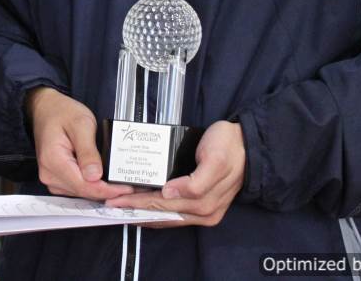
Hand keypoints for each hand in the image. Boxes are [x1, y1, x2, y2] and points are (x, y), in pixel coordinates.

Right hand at [26, 87, 134, 200]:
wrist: (46, 109)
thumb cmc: (62, 112)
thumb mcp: (81, 124)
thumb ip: (88, 151)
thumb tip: (95, 176)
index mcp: (53, 160)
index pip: (84, 186)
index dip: (107, 190)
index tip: (126, 187)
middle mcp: (49, 173)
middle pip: (83, 191)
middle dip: (107, 191)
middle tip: (129, 184)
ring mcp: (51, 177)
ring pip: (81, 192)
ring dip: (101, 189)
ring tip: (119, 182)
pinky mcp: (56, 178)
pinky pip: (77, 188)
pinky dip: (92, 185)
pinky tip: (104, 179)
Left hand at [105, 119, 245, 226]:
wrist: (248, 144)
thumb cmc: (230, 147)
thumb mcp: (215, 160)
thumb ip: (196, 181)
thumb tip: (170, 193)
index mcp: (206, 203)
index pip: (164, 205)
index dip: (139, 203)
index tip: (118, 200)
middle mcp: (204, 211)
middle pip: (163, 212)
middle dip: (136, 209)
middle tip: (113, 204)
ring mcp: (203, 210)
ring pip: (167, 216)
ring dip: (144, 212)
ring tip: (123, 208)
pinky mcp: (201, 204)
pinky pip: (174, 212)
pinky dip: (157, 210)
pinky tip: (143, 206)